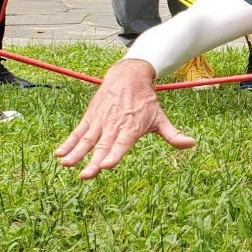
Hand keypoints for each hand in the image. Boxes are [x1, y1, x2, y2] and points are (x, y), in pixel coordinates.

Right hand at [55, 59, 195, 179]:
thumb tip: (192, 144)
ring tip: (66, 164)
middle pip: (102, 146)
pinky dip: (68, 143)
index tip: (107, 166)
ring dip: (75, 153)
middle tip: (86, 175)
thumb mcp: (160, 117)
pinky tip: (59, 155)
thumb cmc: (146, 101)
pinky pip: (78, 132)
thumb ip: (173, 135)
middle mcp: (114, 126)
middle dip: (93, 161)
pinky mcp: (90, 118)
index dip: (114, 155)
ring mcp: (100, 122)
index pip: (122, 144)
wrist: (128, 75)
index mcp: (131, 128)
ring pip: (86, 140)